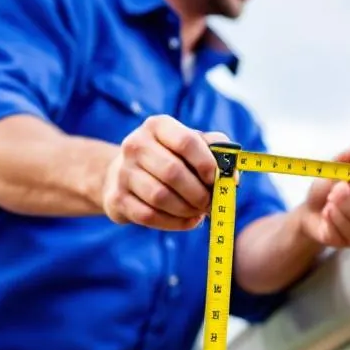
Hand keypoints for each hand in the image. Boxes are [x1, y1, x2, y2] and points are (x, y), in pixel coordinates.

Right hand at [101, 115, 228, 229]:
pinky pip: (149, 216)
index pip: (186, 141)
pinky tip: (188, 220)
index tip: (217, 180)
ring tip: (199, 211)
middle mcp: (135, 144)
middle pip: (173, 172)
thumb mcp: (193, 145)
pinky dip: (175, 223)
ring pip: (160, 197)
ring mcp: (122, 172)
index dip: (206, 164)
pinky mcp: (116, 198)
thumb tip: (232, 178)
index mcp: (157, 126)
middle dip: (198, 193)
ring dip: (187, 210)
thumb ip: (218, 153)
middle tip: (211, 203)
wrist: (125, 174)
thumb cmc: (171, 157)